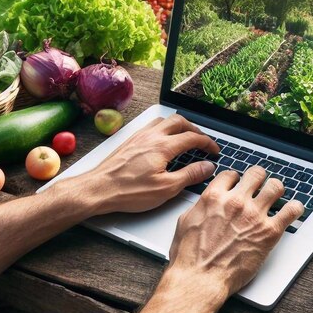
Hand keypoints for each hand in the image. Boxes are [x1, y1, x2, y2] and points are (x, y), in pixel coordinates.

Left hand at [55, 114, 218, 215]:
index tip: (214, 150)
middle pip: (180, 121)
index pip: (193, 137)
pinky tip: (163, 139)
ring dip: (179, 125)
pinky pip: (152, 125)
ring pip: (165, 120)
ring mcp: (139, 136)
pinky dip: (164, 128)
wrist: (98, 189)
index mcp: (163, 146)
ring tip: (185, 136)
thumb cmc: (129, 192)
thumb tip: (207, 166)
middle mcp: (152, 136)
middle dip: (195, 129)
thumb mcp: (166, 188)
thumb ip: (190, 175)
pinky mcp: (130, 141)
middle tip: (202, 141)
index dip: (208, 143)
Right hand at [168, 166, 303, 296]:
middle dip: (258, 178)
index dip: (236, 179)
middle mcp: (236, 202)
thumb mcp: (186, 222)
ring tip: (276, 195)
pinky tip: (294, 209)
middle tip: (260, 186)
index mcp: (214, 197)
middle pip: (256, 174)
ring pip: (275, 187)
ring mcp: (254, 215)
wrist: (201, 279)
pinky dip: (295, 208)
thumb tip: (207, 203)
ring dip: (276, 190)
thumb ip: (201, 206)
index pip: (232, 174)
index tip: (239, 185)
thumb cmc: (190, 257)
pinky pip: (291, 211)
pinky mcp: (269, 232)